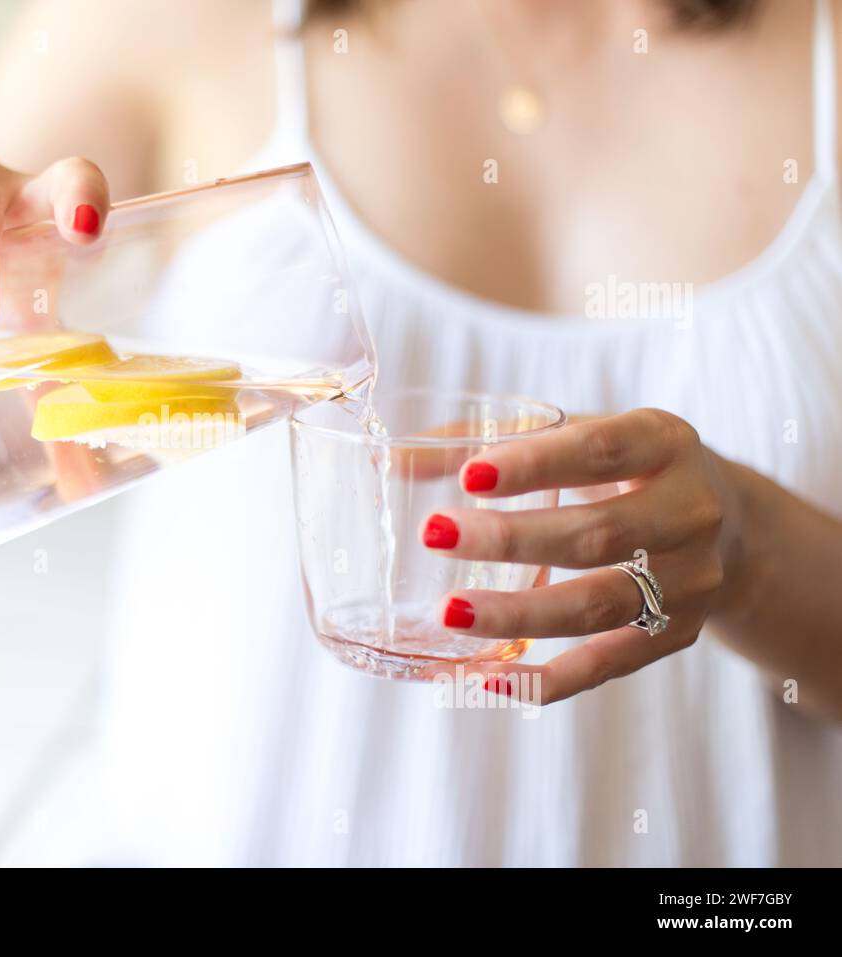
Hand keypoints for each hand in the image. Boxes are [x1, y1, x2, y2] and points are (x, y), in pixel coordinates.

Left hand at [422, 408, 741, 704]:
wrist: (731, 527)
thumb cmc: (625, 471)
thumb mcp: (581, 435)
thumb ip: (496, 444)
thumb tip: (396, 463)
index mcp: (664, 443)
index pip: (601, 450)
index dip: (535, 464)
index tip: (468, 476)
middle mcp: (691, 511)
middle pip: (597, 535)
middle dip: (511, 539)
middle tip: (434, 535)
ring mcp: (691, 580)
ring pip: (600, 604)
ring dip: (520, 614)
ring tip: (451, 612)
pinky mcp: (678, 634)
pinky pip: (608, 663)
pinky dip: (548, 678)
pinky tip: (489, 678)